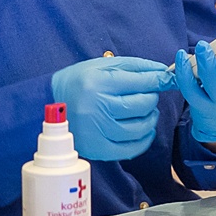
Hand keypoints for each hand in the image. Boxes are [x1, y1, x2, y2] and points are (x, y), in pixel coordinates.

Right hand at [50, 55, 171, 160]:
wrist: (47, 106)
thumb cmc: (79, 83)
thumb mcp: (101, 66)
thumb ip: (135, 66)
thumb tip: (164, 71)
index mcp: (98, 83)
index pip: (142, 82)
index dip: (160, 80)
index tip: (169, 79)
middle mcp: (98, 108)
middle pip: (144, 104)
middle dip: (152, 97)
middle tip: (147, 94)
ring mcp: (98, 131)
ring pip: (141, 127)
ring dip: (150, 117)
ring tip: (144, 111)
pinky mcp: (98, 149)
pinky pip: (132, 148)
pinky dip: (144, 139)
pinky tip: (142, 129)